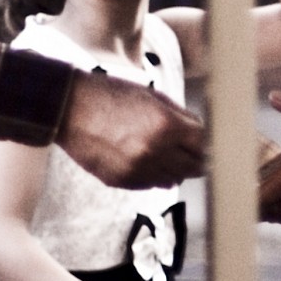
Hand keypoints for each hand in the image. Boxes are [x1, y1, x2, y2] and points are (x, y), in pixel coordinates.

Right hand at [60, 71, 204, 188]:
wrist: (69, 108)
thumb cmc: (111, 96)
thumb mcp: (152, 97)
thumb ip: (180, 117)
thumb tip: (201, 134)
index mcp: (166, 125)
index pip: (205, 145)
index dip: (209, 145)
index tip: (212, 146)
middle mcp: (154, 151)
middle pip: (194, 167)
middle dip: (197, 160)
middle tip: (194, 154)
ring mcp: (137, 169)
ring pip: (173, 180)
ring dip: (174, 169)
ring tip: (164, 154)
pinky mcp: (122, 181)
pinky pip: (150, 185)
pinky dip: (153, 175)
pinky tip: (143, 159)